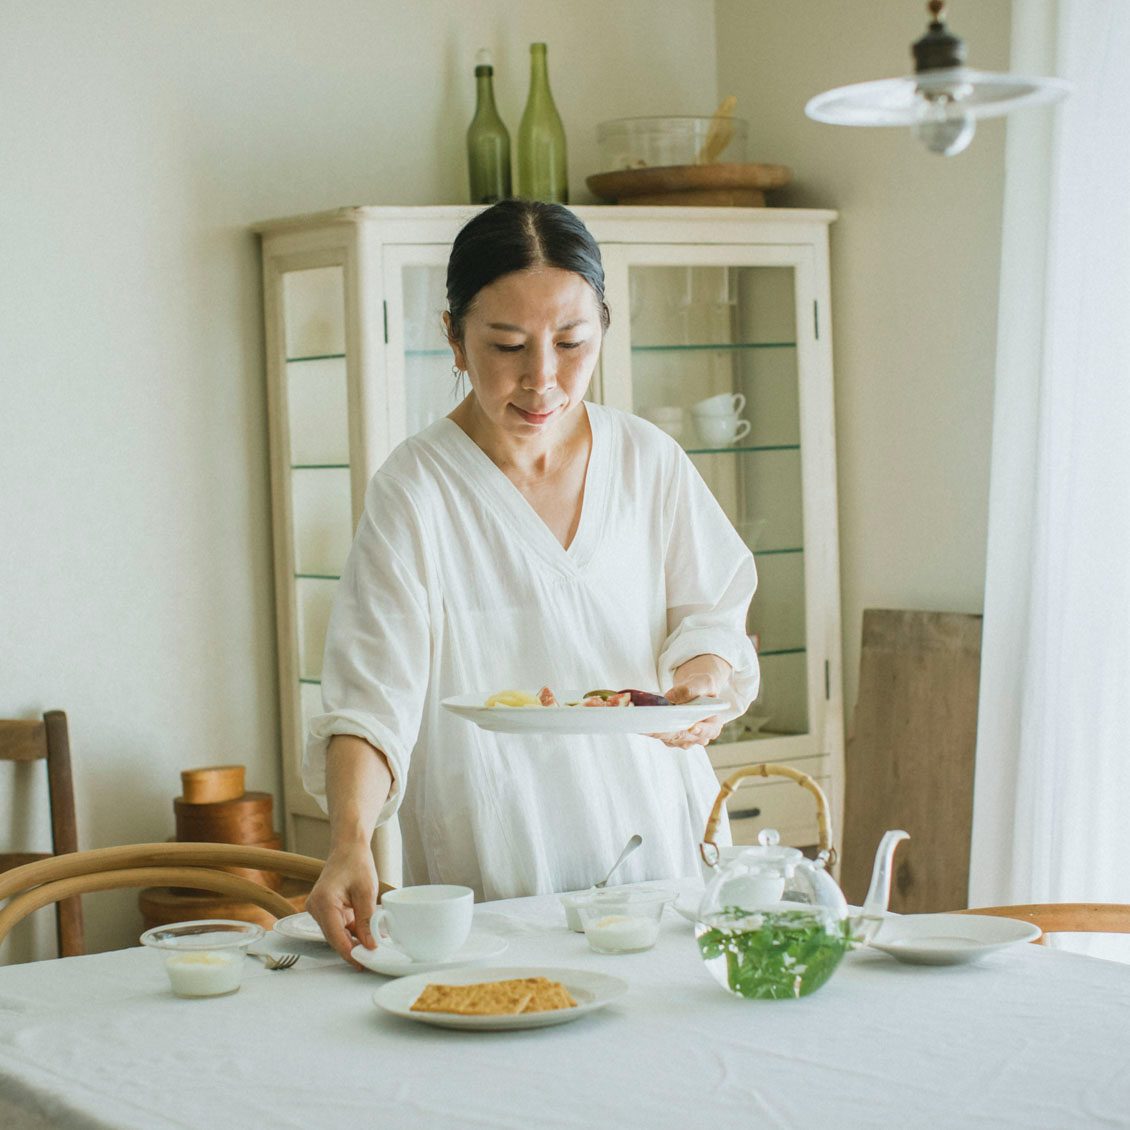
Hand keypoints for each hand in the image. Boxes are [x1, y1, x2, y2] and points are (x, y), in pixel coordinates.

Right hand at [305, 842, 379, 968]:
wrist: (349, 847)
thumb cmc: (357, 863)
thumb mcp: (366, 892)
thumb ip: (367, 920)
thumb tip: (370, 944)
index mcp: (324, 901)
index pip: (335, 936)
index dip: (349, 952)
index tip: (363, 964)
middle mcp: (316, 907)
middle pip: (334, 937)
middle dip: (353, 948)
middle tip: (372, 958)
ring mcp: (318, 908)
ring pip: (336, 933)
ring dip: (353, 939)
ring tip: (372, 945)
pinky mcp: (324, 909)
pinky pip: (337, 925)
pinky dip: (351, 930)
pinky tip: (365, 934)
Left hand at [650, 654, 729, 748]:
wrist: (694, 690)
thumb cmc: (702, 688)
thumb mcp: (702, 683)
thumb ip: (690, 689)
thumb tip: (671, 698)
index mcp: (713, 725)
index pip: (708, 731)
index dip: (700, 730)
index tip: (692, 727)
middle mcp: (699, 737)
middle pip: (682, 736)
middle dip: (667, 730)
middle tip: (652, 724)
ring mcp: (684, 739)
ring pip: (669, 738)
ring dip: (655, 731)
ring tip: (642, 722)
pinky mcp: (671, 737)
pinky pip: (660, 736)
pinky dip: (650, 730)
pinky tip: (641, 723)